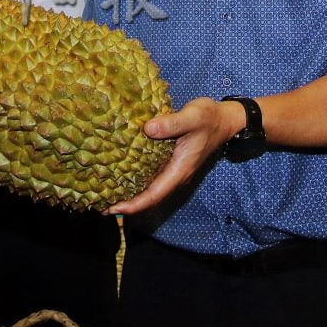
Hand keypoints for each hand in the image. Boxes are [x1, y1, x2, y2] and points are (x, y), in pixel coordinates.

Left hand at [104, 96, 244, 214]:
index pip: (155, 195)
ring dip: (130, 193)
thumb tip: (148, 129)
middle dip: (127, 204)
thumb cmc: (209, 118)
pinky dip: (136, 179)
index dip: (134, 204)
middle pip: (149, 196)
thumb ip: (172, 123)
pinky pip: (151, 175)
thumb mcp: (192, 117)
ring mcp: (173, 169)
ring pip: (150, 187)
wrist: (224, 119)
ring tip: (106, 193)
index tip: (114, 209)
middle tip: (101, 206)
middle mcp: (175, 174)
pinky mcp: (171, 160)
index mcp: (180, 170)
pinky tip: (121, 173)